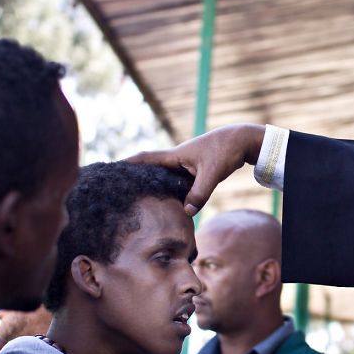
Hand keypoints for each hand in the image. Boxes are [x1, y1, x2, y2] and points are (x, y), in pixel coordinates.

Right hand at [128, 123, 265, 215]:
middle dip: (136, 177)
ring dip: (154, 186)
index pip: (145, 159)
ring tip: (138, 200)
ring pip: (165, 178)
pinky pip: (178, 183)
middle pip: (151, 169)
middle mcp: (177, 160)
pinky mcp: (195, 171)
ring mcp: (186, 165)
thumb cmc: (225, 151)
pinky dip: (172, 192)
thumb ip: (200, 193)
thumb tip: (187, 212)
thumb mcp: (211, 173)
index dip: (128, 164)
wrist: (242, 141)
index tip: (111, 169)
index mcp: (175, 156)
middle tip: (118, 189)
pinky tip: (169, 204)